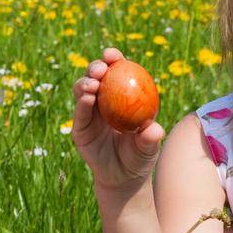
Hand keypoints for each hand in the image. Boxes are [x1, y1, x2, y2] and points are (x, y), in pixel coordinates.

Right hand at [71, 47, 165, 192]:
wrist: (122, 178)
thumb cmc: (139, 157)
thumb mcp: (148, 148)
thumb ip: (150, 139)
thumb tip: (153, 129)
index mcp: (122, 96)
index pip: (117, 73)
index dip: (114, 60)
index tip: (113, 55)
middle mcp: (103, 101)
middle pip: (96, 77)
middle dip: (96, 67)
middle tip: (101, 69)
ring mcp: (89, 113)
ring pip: (83, 90)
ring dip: (86, 83)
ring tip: (93, 85)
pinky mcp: (79, 128)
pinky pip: (80, 112)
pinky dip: (82, 103)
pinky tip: (87, 97)